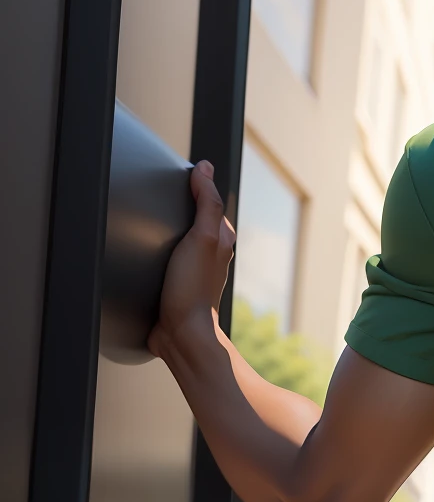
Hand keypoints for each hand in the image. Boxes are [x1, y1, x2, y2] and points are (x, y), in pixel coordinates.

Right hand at [147, 160, 234, 360]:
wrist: (181, 333)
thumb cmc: (192, 288)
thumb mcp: (203, 237)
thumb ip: (206, 203)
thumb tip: (206, 168)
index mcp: (222, 239)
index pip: (210, 202)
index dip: (195, 185)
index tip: (178, 171)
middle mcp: (210, 253)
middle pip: (195, 219)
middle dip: (180, 204)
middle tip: (160, 189)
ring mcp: (192, 268)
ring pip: (180, 238)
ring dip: (166, 227)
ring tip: (148, 214)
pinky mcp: (175, 283)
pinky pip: (165, 258)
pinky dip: (156, 249)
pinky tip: (142, 249)